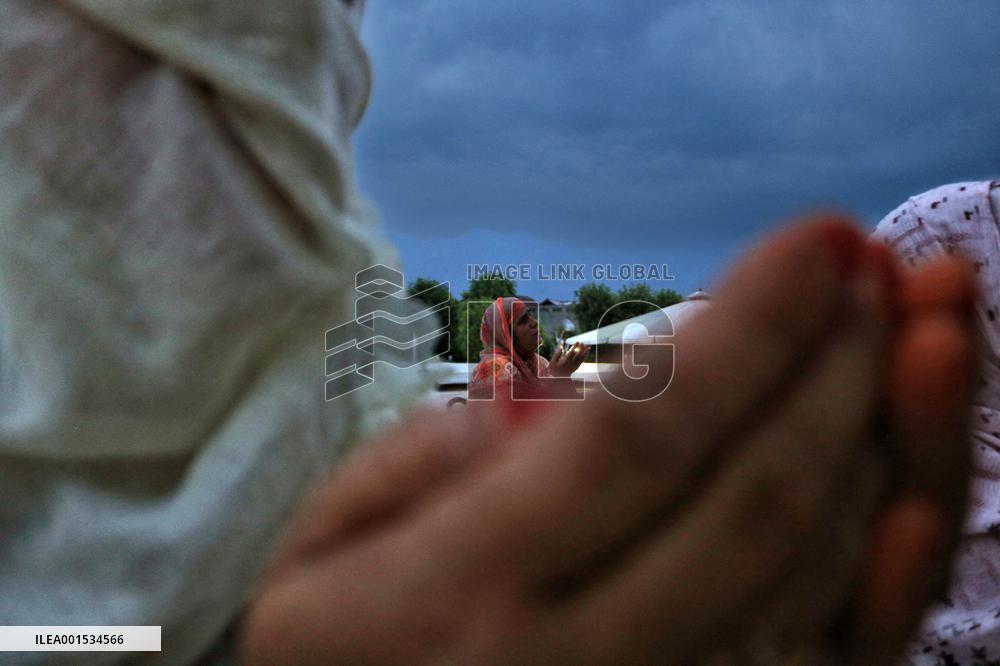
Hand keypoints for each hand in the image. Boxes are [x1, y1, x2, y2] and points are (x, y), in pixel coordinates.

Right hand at [239, 219, 975, 663]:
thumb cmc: (328, 662)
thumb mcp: (314, 560)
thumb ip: (412, 468)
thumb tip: (548, 393)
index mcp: (465, 595)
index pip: (636, 436)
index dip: (746, 330)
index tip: (818, 237)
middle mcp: (581, 664)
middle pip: (750, 496)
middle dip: (835, 363)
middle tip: (880, 262)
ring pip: (807, 571)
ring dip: (887, 439)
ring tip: (923, 328)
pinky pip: (825, 659)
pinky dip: (889, 571)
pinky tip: (914, 482)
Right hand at [548, 341, 589, 376]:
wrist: (557, 379)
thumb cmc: (553, 370)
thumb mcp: (552, 362)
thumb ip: (557, 354)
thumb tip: (561, 347)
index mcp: (564, 362)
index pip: (571, 354)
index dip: (574, 347)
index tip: (577, 342)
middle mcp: (570, 365)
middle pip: (577, 355)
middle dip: (580, 348)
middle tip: (583, 342)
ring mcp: (574, 367)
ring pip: (580, 358)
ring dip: (584, 352)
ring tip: (588, 346)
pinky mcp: (576, 368)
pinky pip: (581, 361)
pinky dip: (584, 356)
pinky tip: (587, 351)